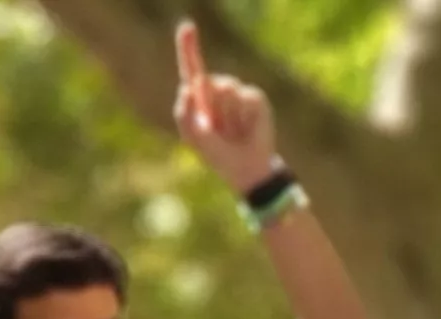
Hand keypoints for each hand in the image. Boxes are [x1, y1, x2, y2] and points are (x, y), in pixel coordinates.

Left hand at [172, 22, 281, 189]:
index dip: (188, 47)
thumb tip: (188, 87)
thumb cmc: (217, 154)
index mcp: (200, 98)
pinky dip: (243, 117)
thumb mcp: (192, 136)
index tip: (187, 27)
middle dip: (208, 106)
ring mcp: (238, 94)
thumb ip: (183, 113)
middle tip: (216, 130)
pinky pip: (246, 97)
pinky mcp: (256, 100)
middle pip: (206, 81)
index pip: (192, 68)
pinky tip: (246, 129)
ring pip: (226, 88)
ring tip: (232, 132)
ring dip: (227, 116)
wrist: (246, 170)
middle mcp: (218, 91)